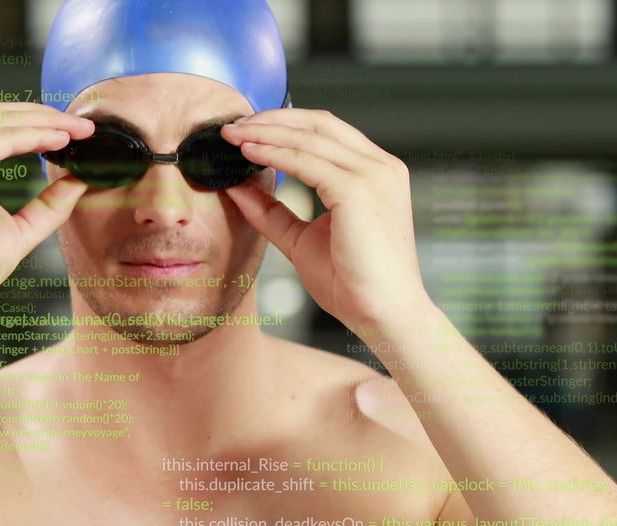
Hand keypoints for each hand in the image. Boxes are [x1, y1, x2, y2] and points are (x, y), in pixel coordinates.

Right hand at [0, 102, 94, 315]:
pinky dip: (34, 135)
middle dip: (44, 115)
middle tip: (84, 126)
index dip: (35, 124)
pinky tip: (60, 140)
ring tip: (80, 129)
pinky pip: (0, 139)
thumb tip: (80, 181)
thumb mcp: (19, 232)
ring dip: (44, 120)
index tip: (72, 133)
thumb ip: (48, 207)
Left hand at [220, 109, 433, 333]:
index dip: (284, 125)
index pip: (327, 133)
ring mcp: (373, 174)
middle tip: (232, 126)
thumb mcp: (302, 239)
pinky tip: (249, 154)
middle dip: (271, 120)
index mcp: (376, 173)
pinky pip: (306, 161)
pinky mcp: (358, 189)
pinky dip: (274, 153)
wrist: (384, 315)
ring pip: (309, 137)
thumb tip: (237, 188)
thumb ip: (272, 212)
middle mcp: (380, 167)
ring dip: (266, 132)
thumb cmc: (355, 284)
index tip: (248, 130)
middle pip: (319, 124)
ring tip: (233, 136)